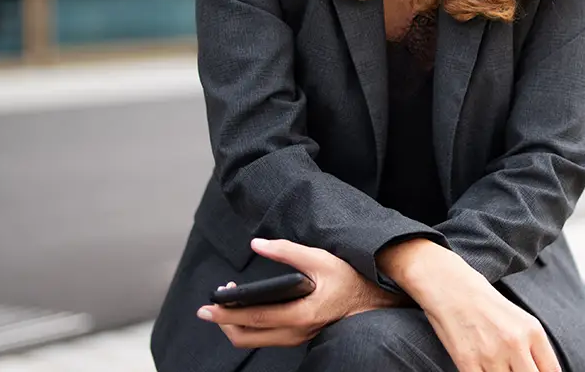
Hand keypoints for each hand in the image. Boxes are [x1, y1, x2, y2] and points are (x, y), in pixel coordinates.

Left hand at [197, 238, 405, 348]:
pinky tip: (251, 308)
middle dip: (224, 323)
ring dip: (237, 325)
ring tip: (229, 305)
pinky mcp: (301, 335)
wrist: (378, 300)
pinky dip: (252, 326)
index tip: (206, 307)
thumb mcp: (322, 259)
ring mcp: (299, 337)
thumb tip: (258, 244)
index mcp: (301, 314)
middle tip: (211, 307)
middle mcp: (297, 332)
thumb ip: (288, 251)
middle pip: (247, 337)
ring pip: (256, 340)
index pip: (252, 318)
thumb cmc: (352, 279)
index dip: (226, 313)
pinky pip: (268, 337)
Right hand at [384, 240, 561, 371]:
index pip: (551, 370)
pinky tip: (483, 369)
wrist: (451, 288)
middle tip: (513, 370)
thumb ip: (533, 346)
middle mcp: (515, 344)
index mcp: (532, 331)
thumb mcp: (519, 319)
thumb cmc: (485, 303)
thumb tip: (539, 370)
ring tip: (496, 367)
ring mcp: (492, 355)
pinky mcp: (467, 362)